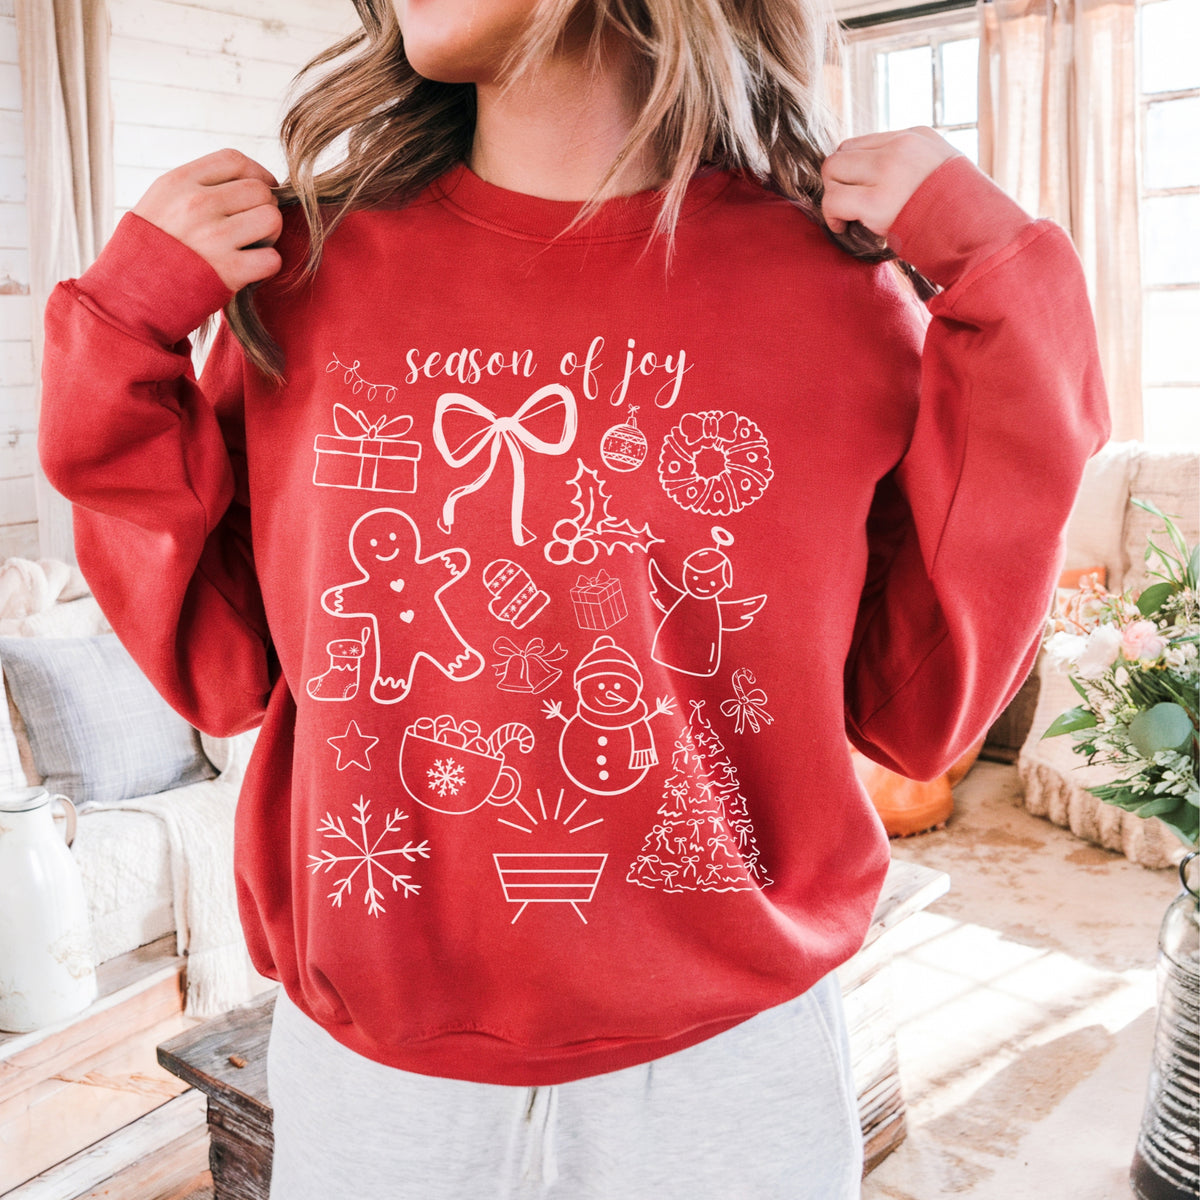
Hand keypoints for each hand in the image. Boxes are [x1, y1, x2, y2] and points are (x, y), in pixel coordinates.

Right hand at [132, 148, 283, 291]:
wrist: (129, 297)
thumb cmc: (148, 251)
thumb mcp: (159, 203)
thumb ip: (197, 187)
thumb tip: (245, 180)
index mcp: (178, 182)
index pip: (234, 160)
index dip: (256, 173)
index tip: (258, 191)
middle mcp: (196, 204)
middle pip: (259, 189)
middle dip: (264, 207)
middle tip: (252, 227)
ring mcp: (213, 238)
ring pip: (272, 219)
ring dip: (271, 234)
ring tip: (252, 245)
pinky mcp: (229, 272)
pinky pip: (272, 258)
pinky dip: (268, 265)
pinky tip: (250, 269)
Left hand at [821, 127, 960, 239]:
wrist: (979, 232)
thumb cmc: (961, 211)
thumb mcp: (942, 171)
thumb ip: (912, 166)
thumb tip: (880, 179)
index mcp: (916, 136)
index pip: (862, 143)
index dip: (853, 171)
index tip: (859, 193)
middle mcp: (900, 146)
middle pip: (841, 153)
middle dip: (838, 182)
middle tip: (849, 207)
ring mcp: (888, 170)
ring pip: (832, 170)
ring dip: (833, 197)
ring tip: (848, 217)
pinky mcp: (877, 201)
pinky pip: (834, 200)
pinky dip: (831, 216)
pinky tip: (843, 227)